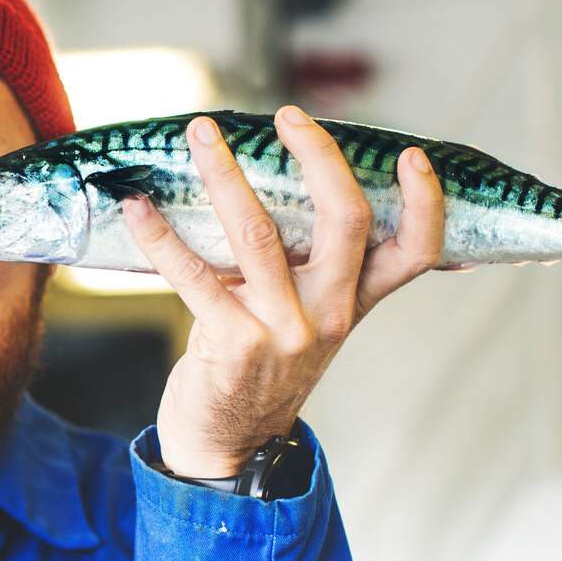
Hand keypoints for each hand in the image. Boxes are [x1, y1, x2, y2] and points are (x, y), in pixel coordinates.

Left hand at [123, 105, 443, 481]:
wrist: (229, 445)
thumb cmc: (262, 367)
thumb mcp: (306, 320)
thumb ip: (310, 267)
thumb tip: (275, 183)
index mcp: (354, 302)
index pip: (415, 253)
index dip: (424, 204)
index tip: (413, 156)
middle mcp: (329, 314)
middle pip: (346, 221)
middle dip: (319, 158)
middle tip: (287, 115)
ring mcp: (284, 330)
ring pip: (260, 234)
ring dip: (225, 175)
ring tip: (201, 132)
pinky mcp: (232, 343)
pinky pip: (194, 275)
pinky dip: (160, 235)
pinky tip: (136, 207)